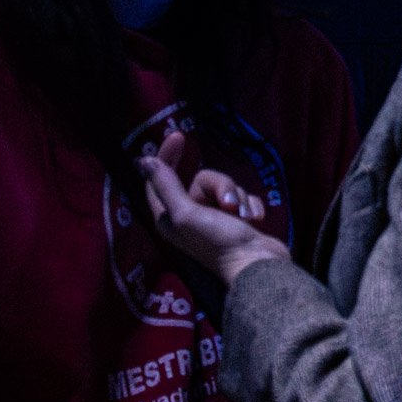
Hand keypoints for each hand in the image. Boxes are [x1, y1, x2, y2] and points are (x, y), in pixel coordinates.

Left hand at [138, 129, 291, 284]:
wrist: (258, 264)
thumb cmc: (218, 242)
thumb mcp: (186, 214)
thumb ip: (166, 185)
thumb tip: (144, 161)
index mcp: (170, 216)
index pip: (160, 179)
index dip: (166, 157)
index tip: (179, 136)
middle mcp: (190, 215)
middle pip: (203, 179)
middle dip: (222, 187)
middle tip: (229, 205)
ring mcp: (216, 217)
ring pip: (227, 186)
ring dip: (239, 198)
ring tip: (245, 218)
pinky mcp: (239, 219)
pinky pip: (244, 197)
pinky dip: (251, 205)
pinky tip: (255, 220)